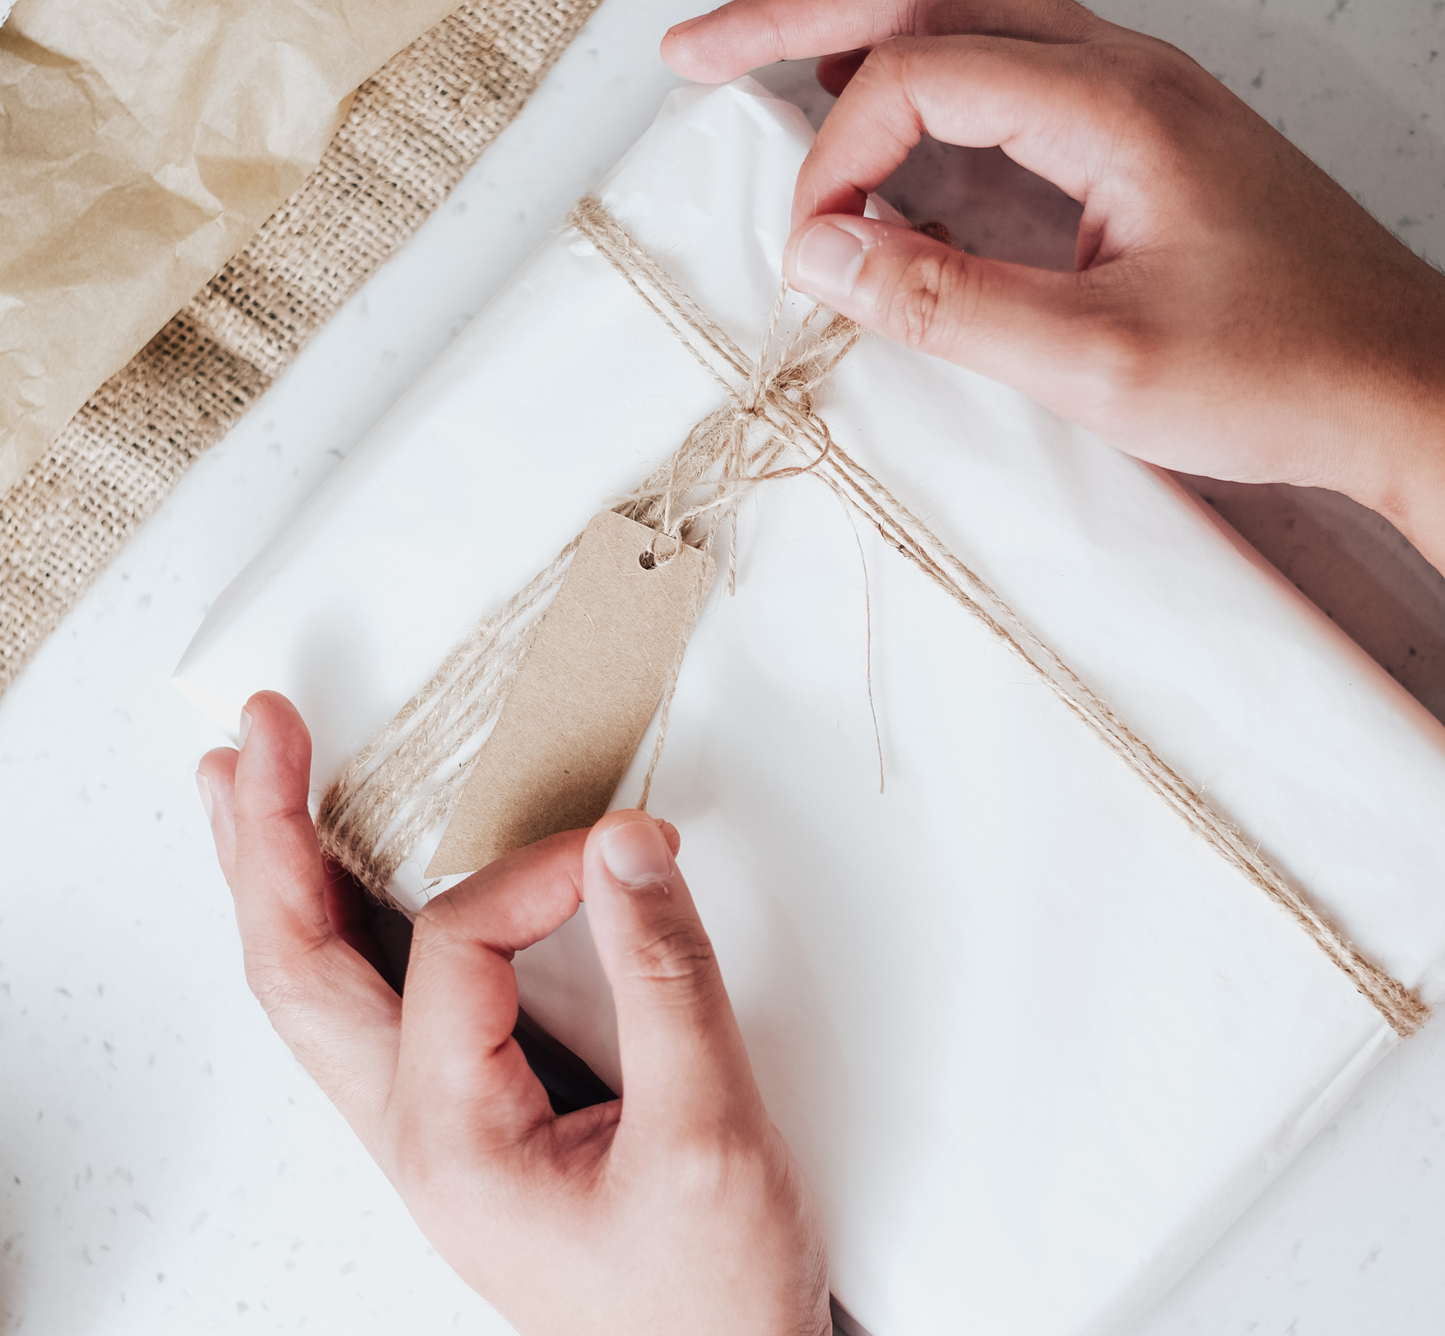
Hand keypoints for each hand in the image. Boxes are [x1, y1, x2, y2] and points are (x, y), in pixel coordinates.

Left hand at [196, 691, 839, 1335]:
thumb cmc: (706, 1314)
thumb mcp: (709, 1136)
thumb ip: (666, 978)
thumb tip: (623, 848)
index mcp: (453, 1137)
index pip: (457, 947)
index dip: (537, 872)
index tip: (629, 851)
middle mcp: (417, 1132)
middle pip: (297, 966)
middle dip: (264, 841)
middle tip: (253, 738)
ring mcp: (435, 1133)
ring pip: (320, 990)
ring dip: (276, 883)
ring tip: (244, 792)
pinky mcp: (475, 1126)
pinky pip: (379, 1011)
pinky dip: (340, 931)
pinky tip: (339, 894)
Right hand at [662, 0, 1444, 571]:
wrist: (1397, 385)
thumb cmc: (1279, 371)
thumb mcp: (1095, 361)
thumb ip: (949, 302)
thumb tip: (826, 256)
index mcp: (1114, 107)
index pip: (923, 75)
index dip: (841, 157)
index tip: (813, 251)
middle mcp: (1122, 74)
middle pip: (930, 0)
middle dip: (799, 15)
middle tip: (697, 52)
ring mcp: (1131, 99)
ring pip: (969, 21)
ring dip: (858, 37)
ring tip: (766, 63)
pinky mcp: (1133, 143)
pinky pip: (1008, 75)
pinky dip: (925, 83)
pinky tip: (887, 117)